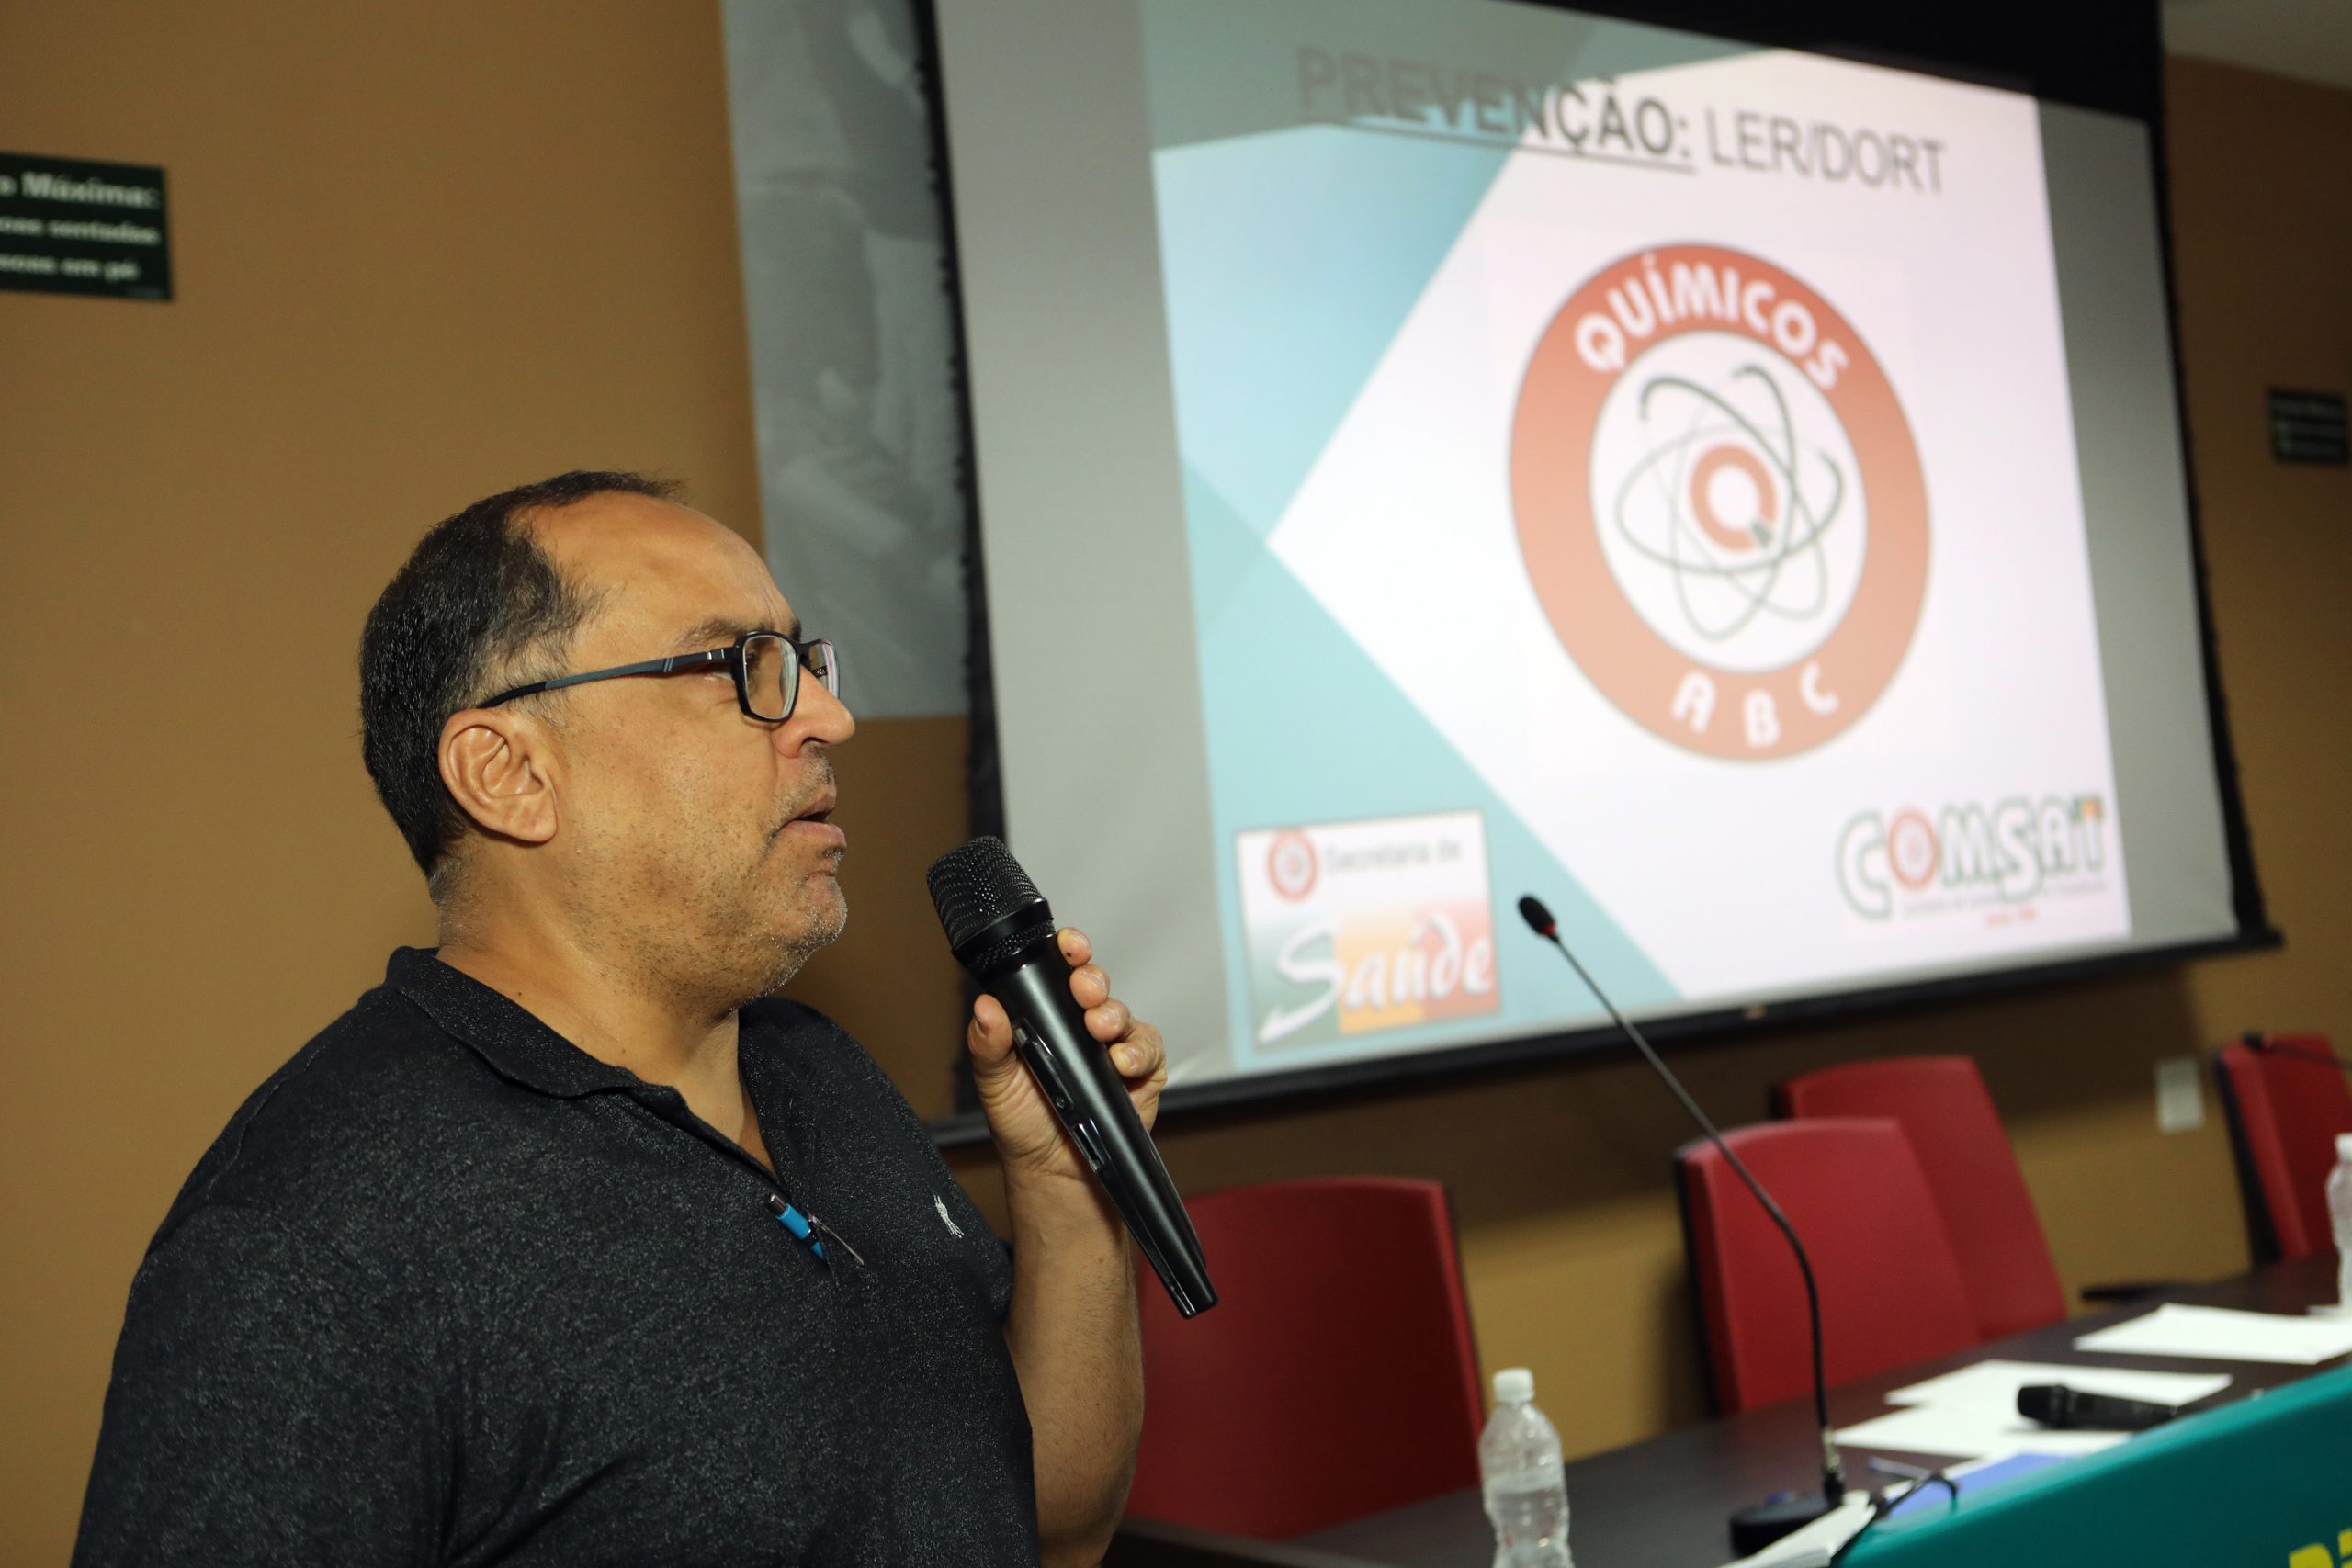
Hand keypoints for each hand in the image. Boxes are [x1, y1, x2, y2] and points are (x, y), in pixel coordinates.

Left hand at [965, 927, 1167, 1182]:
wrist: (1054, 1171)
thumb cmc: (1023, 1122)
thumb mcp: (994, 1083)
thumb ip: (988, 1045)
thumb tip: (984, 1008)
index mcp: (1047, 1016)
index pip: (1059, 972)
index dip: (1068, 952)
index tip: (1067, 946)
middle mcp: (1081, 1025)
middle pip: (1095, 985)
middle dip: (1092, 980)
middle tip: (1083, 989)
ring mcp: (1112, 1046)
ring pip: (1122, 1013)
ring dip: (1113, 1015)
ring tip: (1099, 1029)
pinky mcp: (1141, 1071)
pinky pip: (1148, 1047)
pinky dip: (1138, 1052)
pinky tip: (1121, 1063)